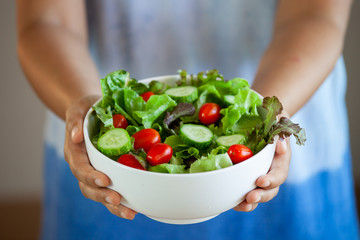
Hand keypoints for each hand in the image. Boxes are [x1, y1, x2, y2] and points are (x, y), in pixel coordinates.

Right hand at [64, 95, 136, 219]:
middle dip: (102, 195)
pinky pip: (111, 191)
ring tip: (130, 212)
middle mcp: (83, 166)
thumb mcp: (79, 108)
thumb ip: (75, 121)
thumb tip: (76, 137)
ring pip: (99, 194)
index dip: (91, 176)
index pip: (80, 168)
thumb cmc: (85, 109)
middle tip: (117, 199)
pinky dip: (121, 202)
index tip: (105, 180)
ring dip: (113, 206)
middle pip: (88, 187)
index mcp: (75, 152)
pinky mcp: (106, 174)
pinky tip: (135, 208)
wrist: (90, 113)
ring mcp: (94, 173)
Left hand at [233, 116, 290, 211]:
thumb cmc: (272, 119)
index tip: (260, 181)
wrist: (264, 121)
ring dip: (251, 203)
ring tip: (242, 205)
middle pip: (271, 190)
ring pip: (260, 195)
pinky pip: (246, 192)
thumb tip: (280, 146)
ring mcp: (260, 176)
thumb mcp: (278, 118)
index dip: (271, 180)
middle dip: (261, 195)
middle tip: (250, 197)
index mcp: (280, 159)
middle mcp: (272, 171)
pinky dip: (240, 200)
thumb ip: (280, 129)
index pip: (279, 174)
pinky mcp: (248, 178)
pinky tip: (232, 203)